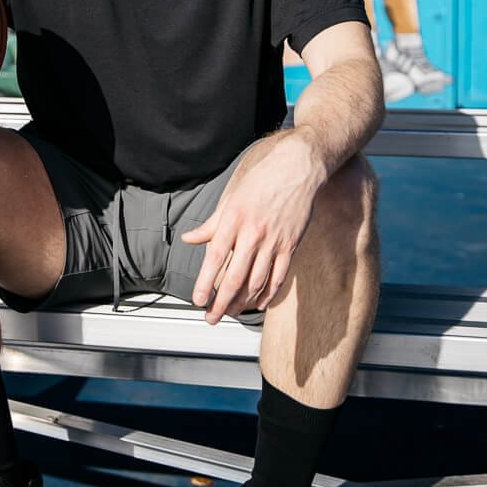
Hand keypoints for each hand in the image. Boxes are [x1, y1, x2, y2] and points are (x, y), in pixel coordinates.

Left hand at [181, 130, 324, 324]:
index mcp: (234, 219)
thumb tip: (189, 239)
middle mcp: (253, 232)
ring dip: (242, 302)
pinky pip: (278, 277)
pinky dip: (268, 294)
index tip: (198, 300)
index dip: (206, 281)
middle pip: (235, 276)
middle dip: (221, 302)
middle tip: (211, 318)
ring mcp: (274, 241)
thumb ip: (211, 224)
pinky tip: (259, 304)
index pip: (215, 257)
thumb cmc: (262, 181)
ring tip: (230, 313)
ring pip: (256, 281)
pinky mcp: (290, 245)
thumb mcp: (231, 199)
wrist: (297, 169)